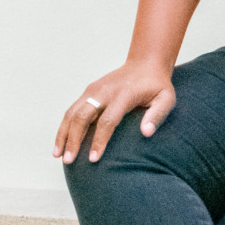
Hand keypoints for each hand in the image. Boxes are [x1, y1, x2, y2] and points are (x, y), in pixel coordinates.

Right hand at [54, 61, 175, 163]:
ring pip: (72, 113)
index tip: (93, 159)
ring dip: (63, 134)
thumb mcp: (166, 99)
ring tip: (58, 155)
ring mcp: (93, 90)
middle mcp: (104, 91)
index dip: (99, 141)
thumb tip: (146, 133)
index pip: (107, 121)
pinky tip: (61, 143)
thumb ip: (157, 115)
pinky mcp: (88, 92)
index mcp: (123, 95)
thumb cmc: (157, 86)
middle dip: (73, 140)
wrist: (145, 64)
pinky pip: (72, 110)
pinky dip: (64, 127)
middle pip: (82, 117)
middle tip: (68, 161)